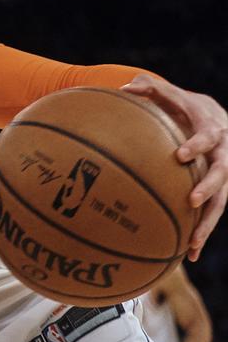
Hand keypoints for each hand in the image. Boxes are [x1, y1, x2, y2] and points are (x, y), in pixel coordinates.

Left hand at [122, 74, 227, 259]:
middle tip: (192, 200)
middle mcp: (224, 152)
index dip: (197, 145)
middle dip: (209, 187)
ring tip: (193, 243)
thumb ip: (149, 88)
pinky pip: (213, 212)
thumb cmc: (183, 105)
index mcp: (212, 128)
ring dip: (209, 221)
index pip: (208, 136)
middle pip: (223, 172)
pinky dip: (202, 231)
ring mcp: (224, 173)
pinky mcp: (219, 189)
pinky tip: (190, 253)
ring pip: (222, 200)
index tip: (180, 155)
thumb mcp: (169, 93)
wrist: (213, 115)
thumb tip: (123, 87)